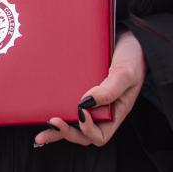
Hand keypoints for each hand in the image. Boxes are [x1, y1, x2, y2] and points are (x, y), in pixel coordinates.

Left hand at [36, 30, 143, 147]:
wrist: (127, 36)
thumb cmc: (133, 56)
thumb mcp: (126, 73)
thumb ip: (110, 90)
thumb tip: (84, 104)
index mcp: (115, 111)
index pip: (100, 135)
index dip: (88, 130)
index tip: (80, 112)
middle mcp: (101, 110)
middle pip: (82, 133)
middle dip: (65, 133)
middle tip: (51, 123)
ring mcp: (89, 101)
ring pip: (72, 123)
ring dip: (56, 130)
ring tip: (40, 134)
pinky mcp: (79, 88)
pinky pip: (66, 104)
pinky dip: (55, 111)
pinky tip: (42, 111)